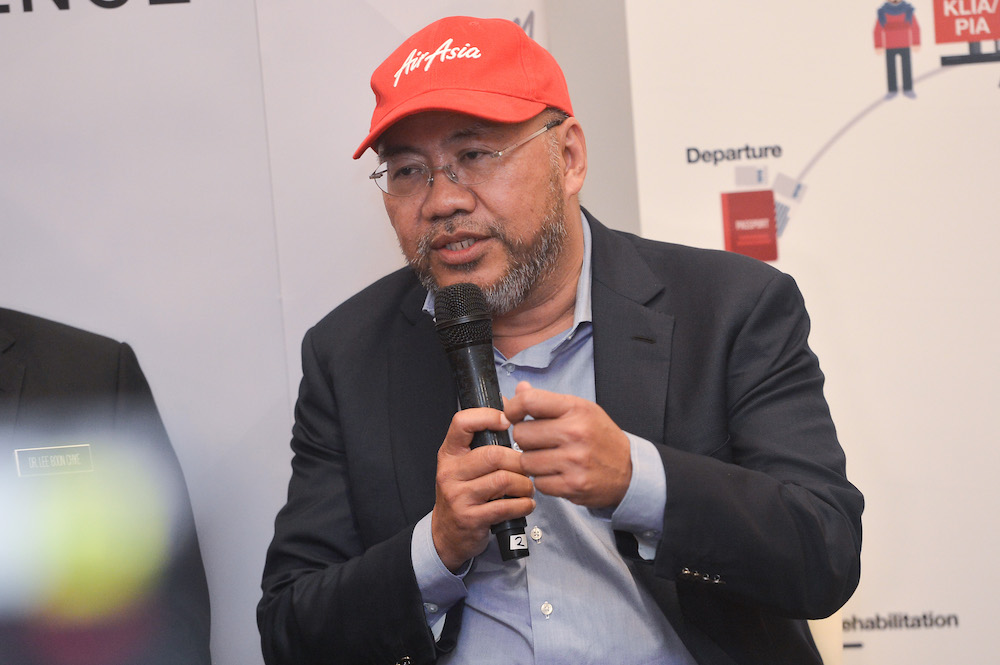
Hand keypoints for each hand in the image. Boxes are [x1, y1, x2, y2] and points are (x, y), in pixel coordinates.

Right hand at [431, 407, 534, 571]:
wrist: (447, 534)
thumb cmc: (463, 493)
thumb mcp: (465, 464)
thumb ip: (484, 438)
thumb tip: (510, 401)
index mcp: (449, 453)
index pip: (462, 422)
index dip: (487, 416)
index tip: (507, 421)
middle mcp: (450, 472)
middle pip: (493, 454)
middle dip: (519, 461)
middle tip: (527, 468)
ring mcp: (458, 496)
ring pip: (503, 480)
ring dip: (524, 484)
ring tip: (528, 487)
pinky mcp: (470, 518)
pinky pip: (505, 506)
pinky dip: (523, 505)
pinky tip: (526, 504)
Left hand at [504, 381, 631, 508]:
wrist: (630, 471)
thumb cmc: (600, 438)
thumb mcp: (580, 410)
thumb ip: (547, 401)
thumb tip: (519, 389)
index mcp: (576, 409)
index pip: (529, 401)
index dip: (513, 408)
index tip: (514, 415)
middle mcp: (575, 433)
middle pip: (521, 434)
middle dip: (524, 439)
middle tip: (539, 442)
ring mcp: (574, 461)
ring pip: (526, 461)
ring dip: (532, 461)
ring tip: (549, 458)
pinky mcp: (573, 485)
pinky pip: (538, 482)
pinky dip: (543, 480)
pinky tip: (557, 473)